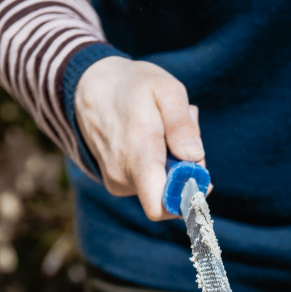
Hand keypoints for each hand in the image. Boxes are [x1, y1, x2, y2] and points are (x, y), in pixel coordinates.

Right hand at [74, 57, 205, 220]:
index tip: (201, 177)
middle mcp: (123, 175)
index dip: (186, 199)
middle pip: (172, 194)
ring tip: (163, 130)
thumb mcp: (165, 90)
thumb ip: (182, 125)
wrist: (89, 85)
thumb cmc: (132, 85)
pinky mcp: (116, 182)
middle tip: (183, 135)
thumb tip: (194, 156)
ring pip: (162, 187)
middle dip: (187, 170)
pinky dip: (159, 164)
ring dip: (173, 164)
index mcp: (138, 154)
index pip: (159, 206)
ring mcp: (117, 180)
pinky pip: (149, 182)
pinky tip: (152, 138)